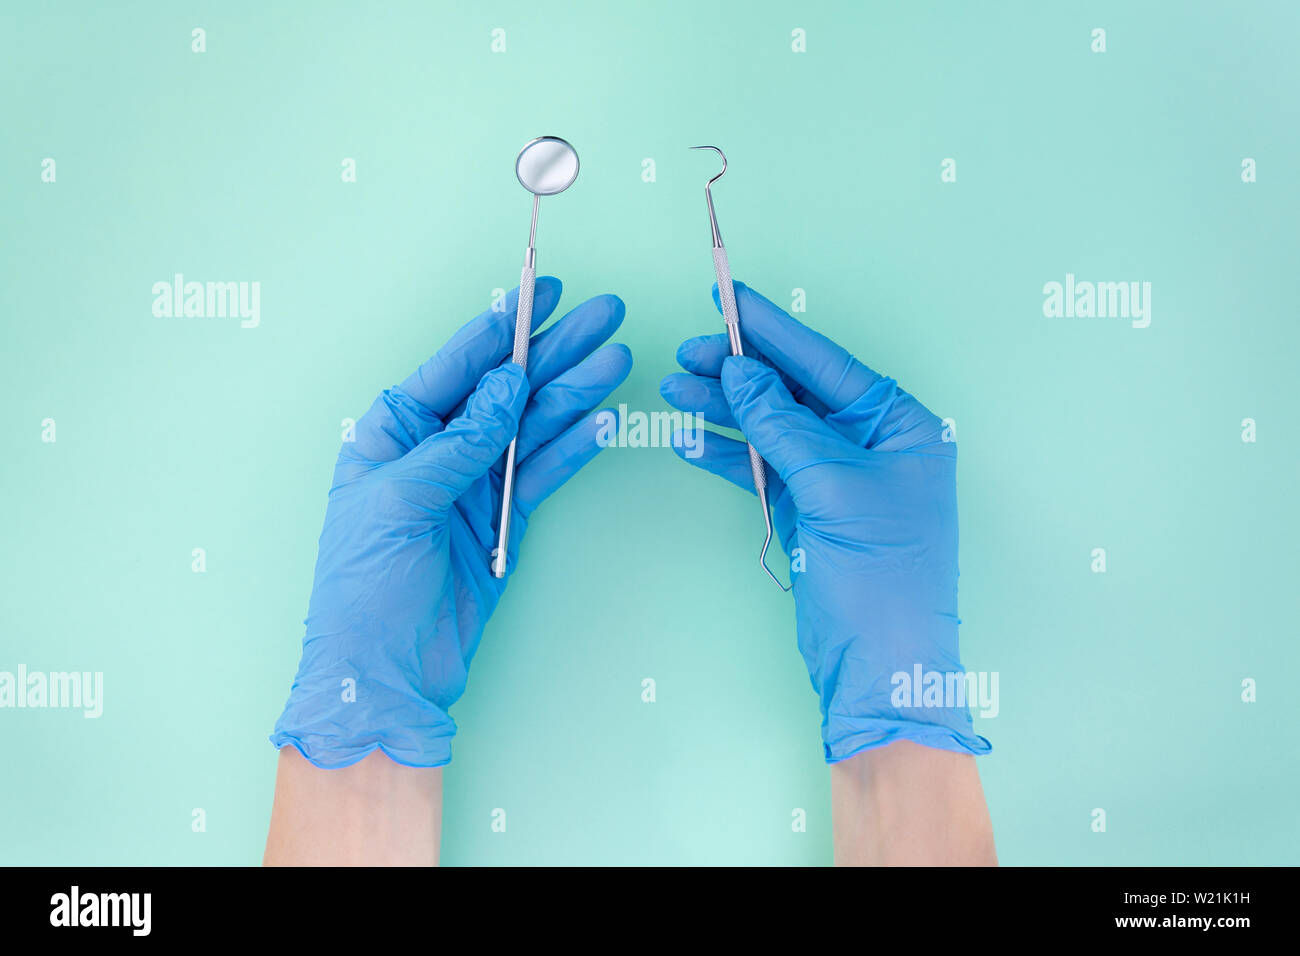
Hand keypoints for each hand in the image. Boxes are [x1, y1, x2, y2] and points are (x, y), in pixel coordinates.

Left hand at [271, 278, 630, 767]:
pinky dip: (573, 448)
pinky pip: (543, 473)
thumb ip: (461, 441)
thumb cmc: (365, 587)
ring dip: (575, 392)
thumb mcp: (402, 500)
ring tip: (618, 358)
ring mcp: (474, 485)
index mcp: (394, 432)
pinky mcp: (503, 520)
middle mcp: (437, 450)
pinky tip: (603, 419)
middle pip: (506, 388)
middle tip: (605, 314)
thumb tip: (509, 385)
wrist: (385, 672)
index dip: (502, 326)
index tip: (544, 291)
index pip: (457, 365)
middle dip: (554, 349)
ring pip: (533, 426)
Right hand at [660, 282, 988, 760]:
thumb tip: (741, 373)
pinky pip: (763, 469)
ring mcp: (839, 478)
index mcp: (900, 426)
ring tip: (674, 389)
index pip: (826, 363)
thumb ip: (783, 426)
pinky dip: (728, 455)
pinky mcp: (811, 511)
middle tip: (687, 353)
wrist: (879, 668)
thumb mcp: (833, 489)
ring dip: (725, 411)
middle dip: (739, 372)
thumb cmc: (880, 579)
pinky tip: (690, 438)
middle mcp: (872, 444)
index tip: (730, 296)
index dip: (773, 329)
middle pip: (794, 391)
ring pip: (772, 428)